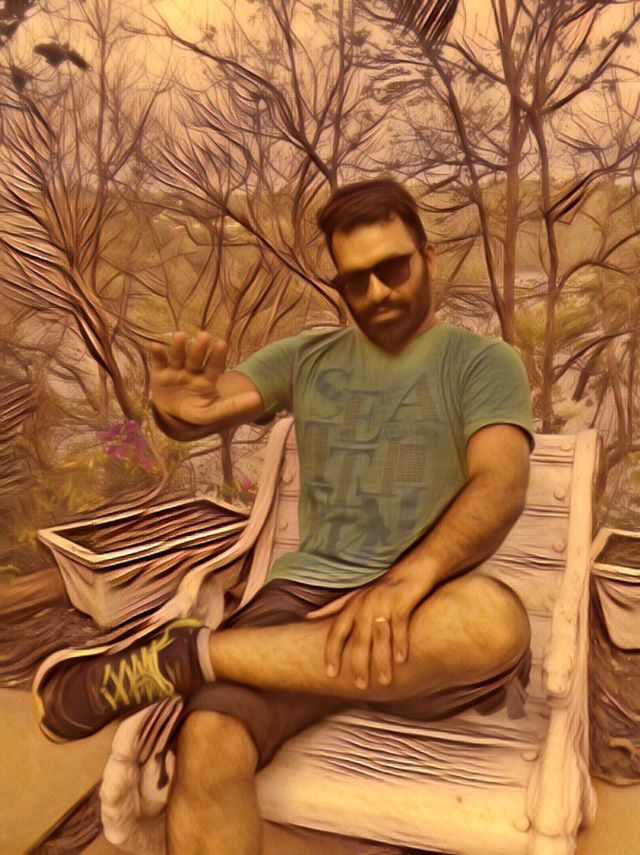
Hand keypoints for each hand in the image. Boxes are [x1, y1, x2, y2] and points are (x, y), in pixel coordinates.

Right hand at [148, 331, 226, 425]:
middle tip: (205, 336)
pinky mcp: (159, 372)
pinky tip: (155, 346)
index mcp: (207, 378)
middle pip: (196, 358)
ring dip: (179, 346)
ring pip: (178, 356)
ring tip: (180, 336)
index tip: (222, 344)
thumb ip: (233, 406)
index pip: (214, 366)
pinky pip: (158, 361)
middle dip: (200, 348)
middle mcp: (193, 370)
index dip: (218, 356)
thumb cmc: (195, 411)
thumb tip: (258, 399)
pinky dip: (157, 353)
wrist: (171, 416)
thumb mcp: (213, 412)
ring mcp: (176, 370)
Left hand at [307, 575, 426, 689]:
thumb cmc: (383, 586)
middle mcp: (364, 604)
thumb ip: (334, 607)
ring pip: (379, 637)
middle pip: (358, 640)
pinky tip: (401, 660)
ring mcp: (382, 603)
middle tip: (360, 685)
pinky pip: (399, 627)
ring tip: (384, 681)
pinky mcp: (401, 602)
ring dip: (381, 661)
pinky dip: (400, 644)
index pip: (336, 632)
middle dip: (358, 664)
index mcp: (352, 605)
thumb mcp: (357, 594)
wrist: (413, 568)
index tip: (330, 673)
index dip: (332, 653)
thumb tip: (309, 616)